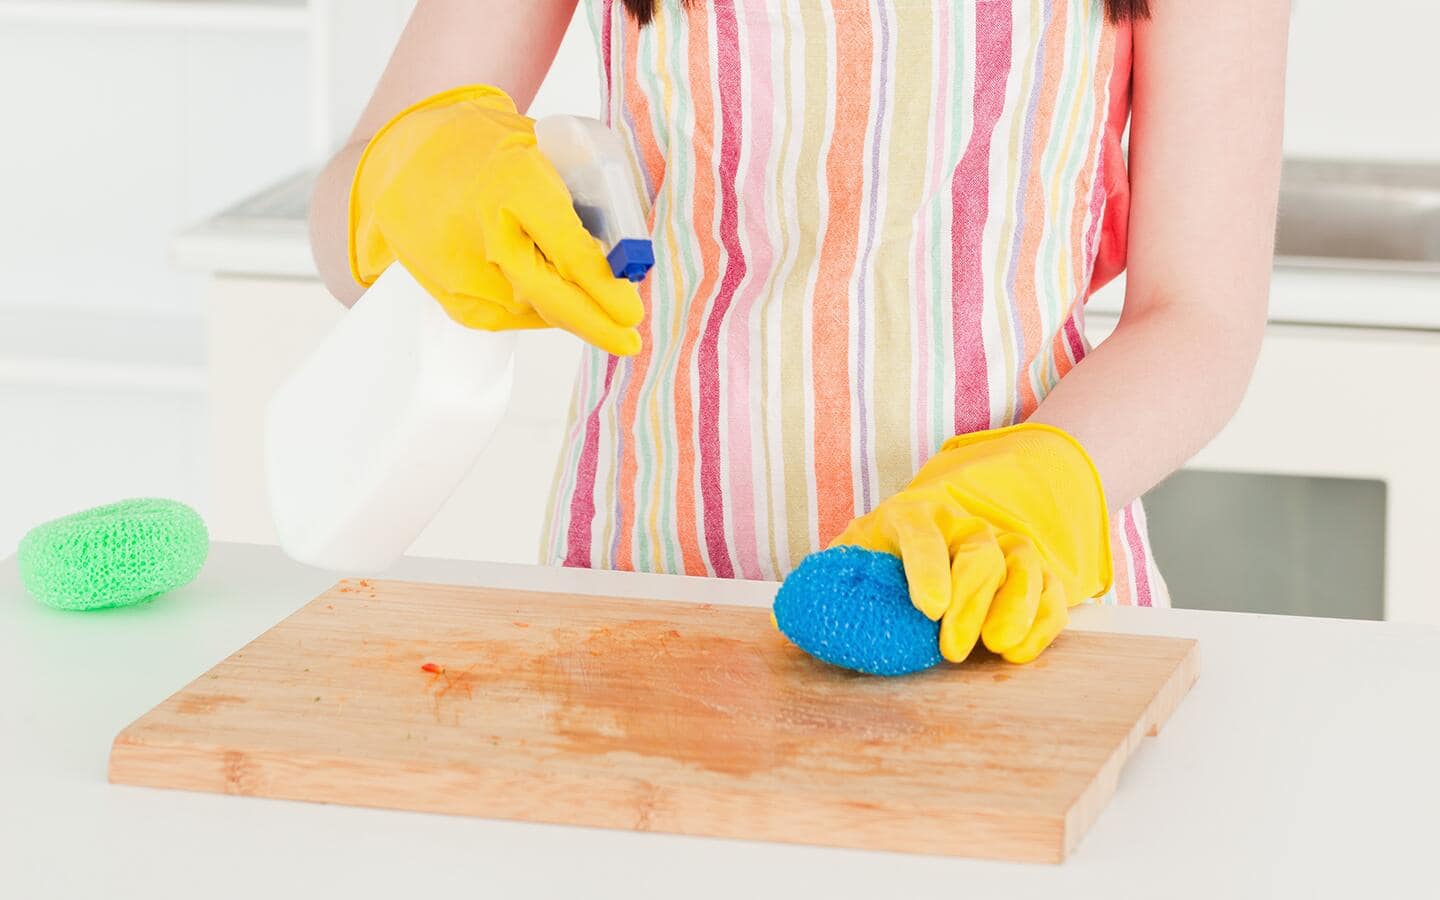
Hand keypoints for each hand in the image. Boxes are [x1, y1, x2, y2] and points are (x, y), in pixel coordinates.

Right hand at [349, 85, 643, 355]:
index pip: (568, 251)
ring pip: (535, 311)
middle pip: (550, 296)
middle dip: (594, 324)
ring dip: (567, 310)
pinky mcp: (454, 298)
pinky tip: (537, 284)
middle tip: (629, 341)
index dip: (604, 289)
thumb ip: (578, 200)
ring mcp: (463, 272)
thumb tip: (622, 258)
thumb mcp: (540, 153)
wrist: (406, 159)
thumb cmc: (489, 150)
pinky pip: (511, 316)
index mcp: (513, 183)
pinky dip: (535, 308)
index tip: (632, 313)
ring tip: (580, 291)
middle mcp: (485, 232)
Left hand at [831, 423, 1111, 663]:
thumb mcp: (850, 560)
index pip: (919, 531)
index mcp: (909, 516)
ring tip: (998, 648)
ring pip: (1023, 565)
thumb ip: (828, 583)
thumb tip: (786, 619)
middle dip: (971, 602)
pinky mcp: (1031, 572)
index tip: (928, 607)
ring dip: (1016, 607)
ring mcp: (1001, 545)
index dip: (926, 566)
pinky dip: (1042, 622)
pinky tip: (1019, 653)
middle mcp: (961, 525)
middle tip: (952, 649)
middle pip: (979, 553)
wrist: (931, 534)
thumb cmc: (880, 559)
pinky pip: (1050, 592)